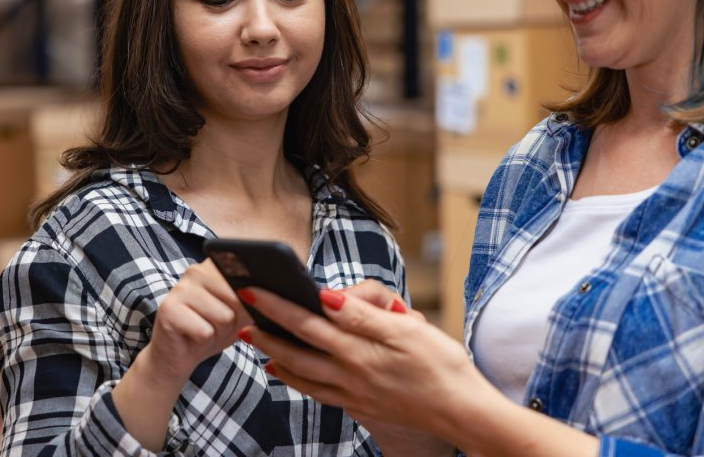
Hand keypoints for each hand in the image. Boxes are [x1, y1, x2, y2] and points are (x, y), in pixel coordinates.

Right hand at [138, 258, 252, 386]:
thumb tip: (264, 295)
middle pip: (238, 299)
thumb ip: (255, 299)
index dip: (250, 300)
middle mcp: (197, 270)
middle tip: (217, 323)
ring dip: (219, 332)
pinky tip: (192, 337)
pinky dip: (204, 341)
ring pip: (224, 317)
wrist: (179, 354)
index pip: (249, 277)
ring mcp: (180, 287)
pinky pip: (205, 331)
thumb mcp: (241, 313)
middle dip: (234, 320)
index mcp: (216, 265)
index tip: (237, 307)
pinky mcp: (168, 309)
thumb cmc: (213, 329)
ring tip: (206, 329)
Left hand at [242, 286, 498, 442]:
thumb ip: (362, 316)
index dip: (276, 305)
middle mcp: (349, 374)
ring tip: (256, 344)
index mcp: (358, 350)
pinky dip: (297, 381)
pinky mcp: (361, 407)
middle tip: (241, 319)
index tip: (251, 290)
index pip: (306, 322)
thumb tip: (325, 297)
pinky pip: (318, 392)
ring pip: (303, 374)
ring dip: (276, 356)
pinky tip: (289, 373)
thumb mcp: (407, 331)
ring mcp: (353, 394)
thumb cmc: (442, 366)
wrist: (463, 413)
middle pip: (296, 351)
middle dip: (266, 333)